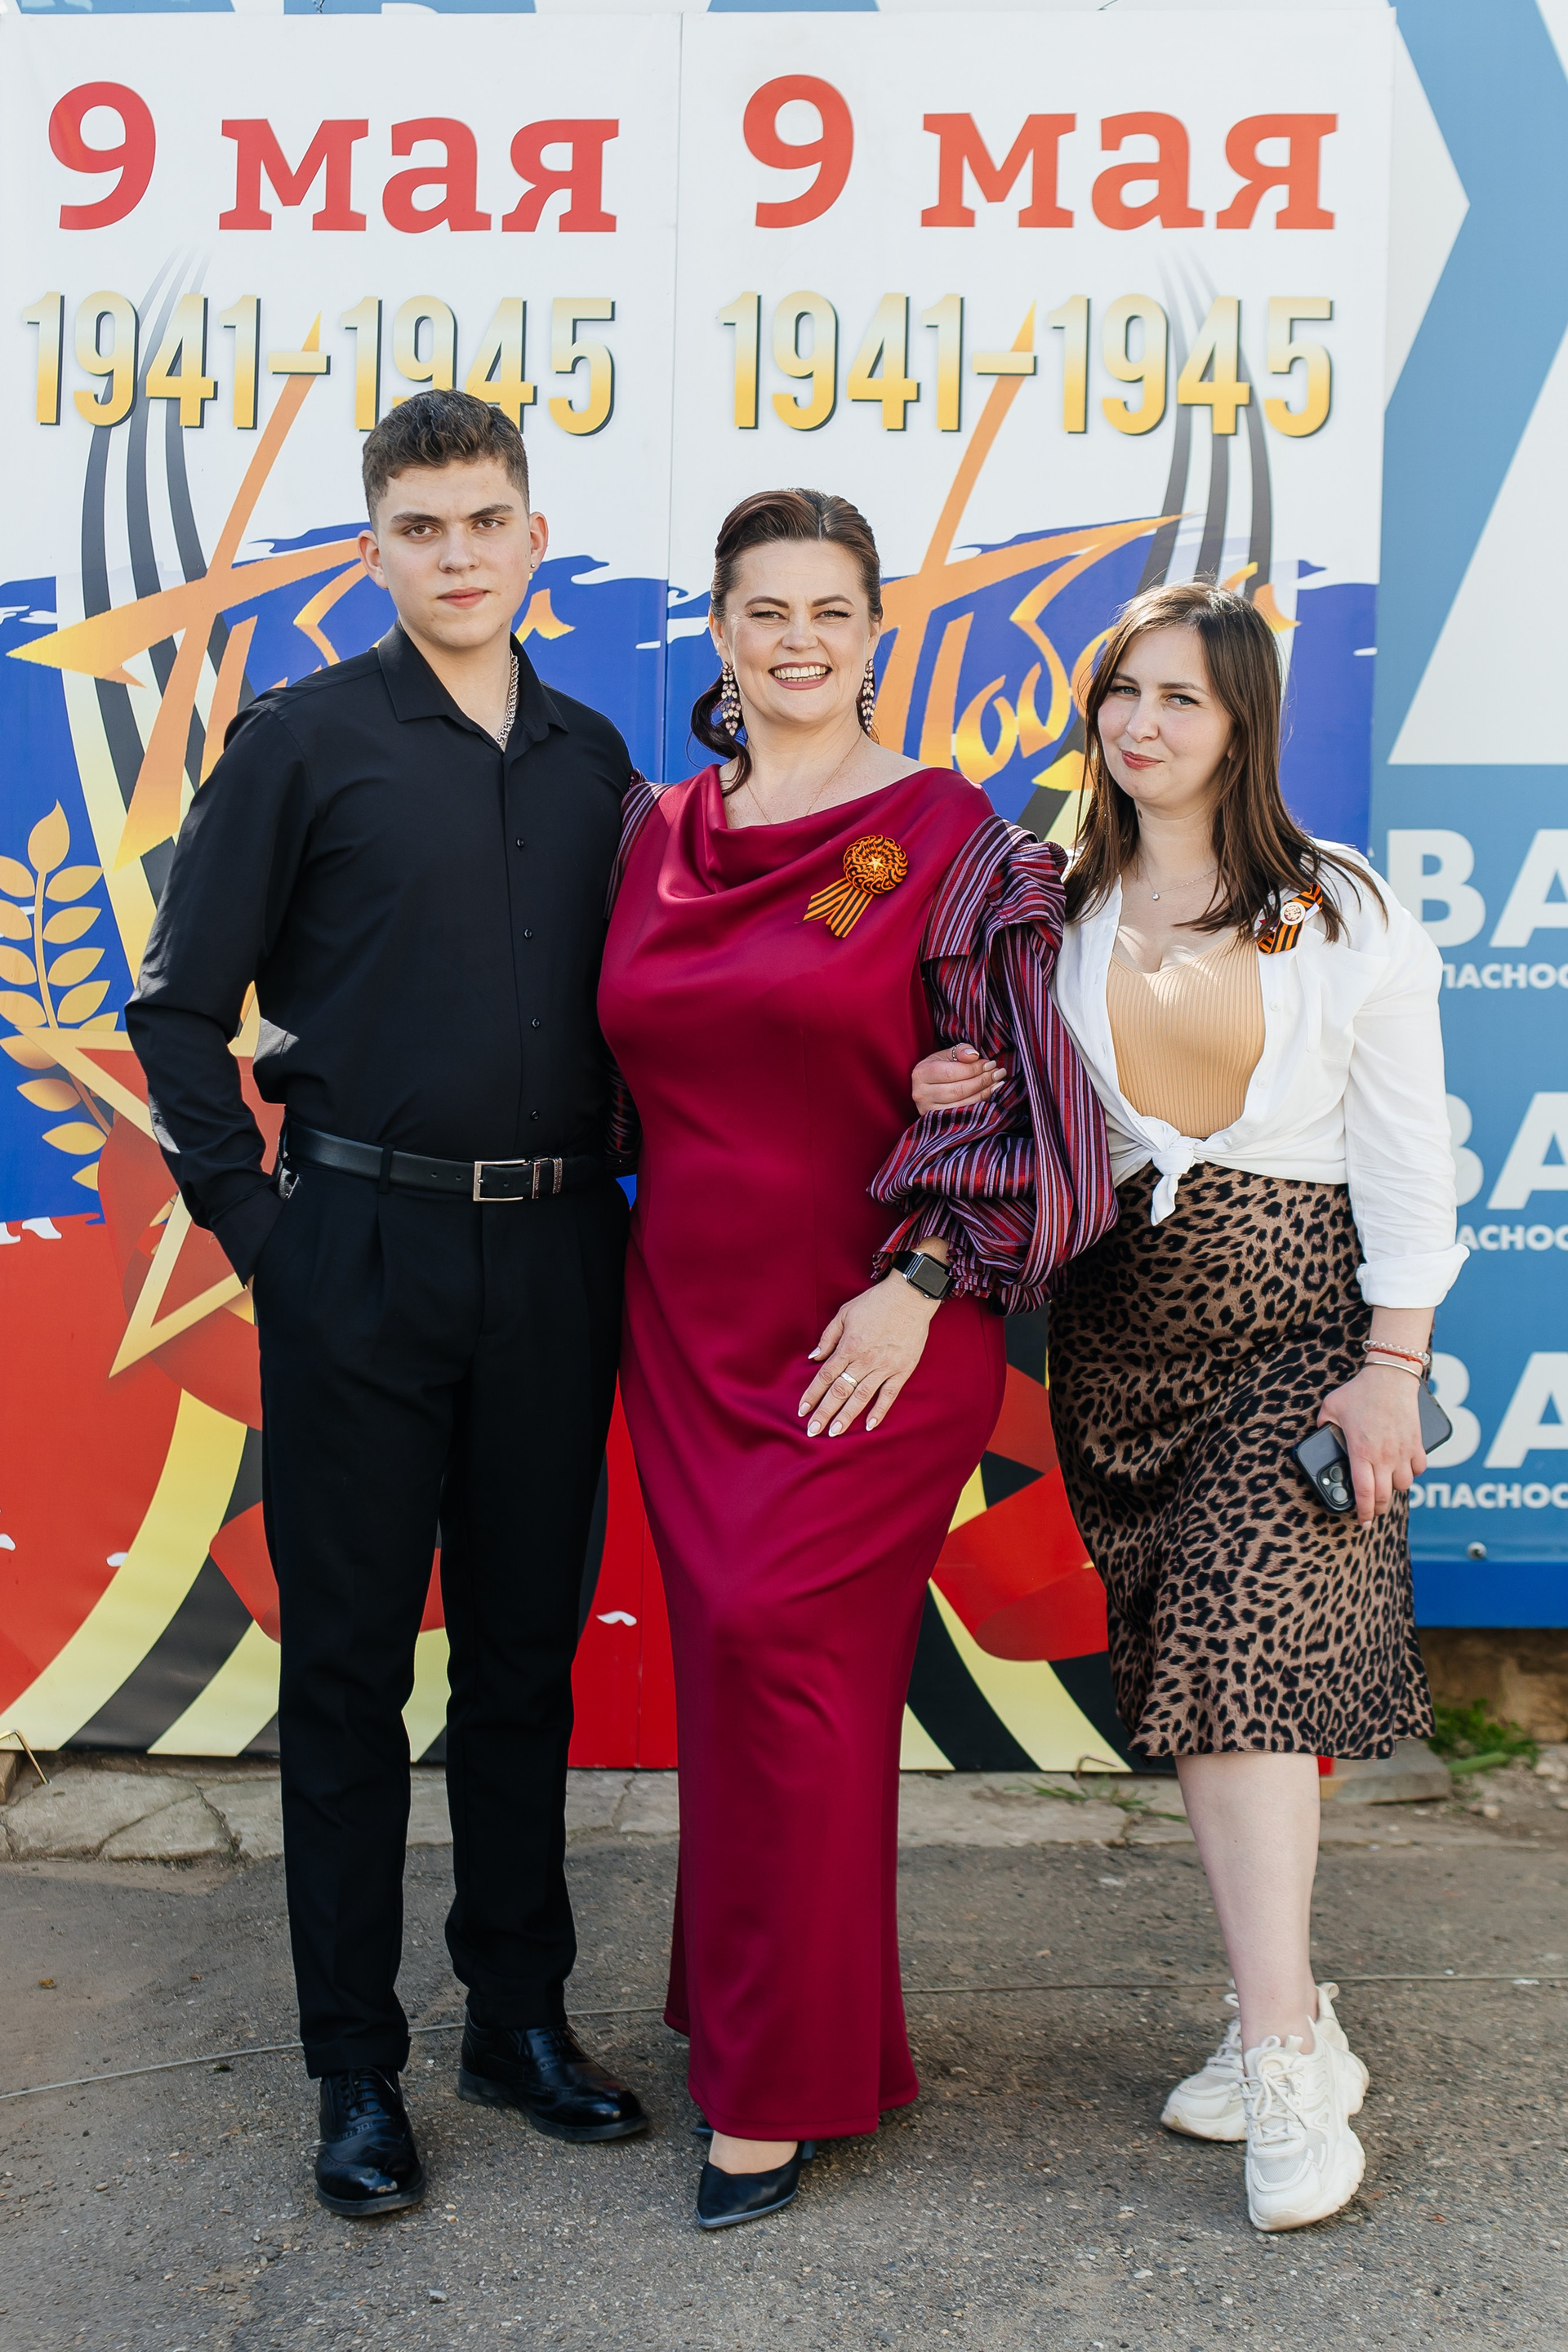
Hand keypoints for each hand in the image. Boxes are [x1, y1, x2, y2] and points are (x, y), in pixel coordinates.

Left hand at [798, 1274, 938, 1436]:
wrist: (909, 1297)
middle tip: (813, 1431)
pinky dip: (879, 1410)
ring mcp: (884, 1366)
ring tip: (835, 1432)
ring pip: (861, 1397)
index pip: (825, 1376)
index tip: (802, 1410)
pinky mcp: (902, 1370)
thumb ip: (828, 1337)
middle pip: (840, 1391)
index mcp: (848, 1346)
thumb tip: (814, 1357)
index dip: (812, 1394)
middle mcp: (864, 1360)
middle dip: (824, 1412)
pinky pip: (889, 1394)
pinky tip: (870, 1425)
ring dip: (847, 1416)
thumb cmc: (875, 1302)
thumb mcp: (844, 1313)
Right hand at [912, 1040, 1003, 1115]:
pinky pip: (963, 1114)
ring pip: (962, 1104)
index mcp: (921, 1073)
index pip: (951, 1073)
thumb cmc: (939, 1067)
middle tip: (998, 1073)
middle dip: (981, 1081)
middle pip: (958, 1090)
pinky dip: (979, 1104)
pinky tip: (990, 1094)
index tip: (990, 1064)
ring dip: (983, 1093)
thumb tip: (974, 1055)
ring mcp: (928, 1110)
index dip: (974, 1069)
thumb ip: (961, 1051)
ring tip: (997, 1082)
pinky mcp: (938, 1121)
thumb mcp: (946, 1054)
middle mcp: (921, 1094)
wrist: (928, 1085)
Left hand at [1316, 1364, 1426, 1523]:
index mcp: (1361, 1452)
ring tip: (1385, 1485)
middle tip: (1371, 1512)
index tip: (1361, 1522)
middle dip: (1376, 1509)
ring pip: (1404, 1485)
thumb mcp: (1331, 1408)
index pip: (1363, 1493)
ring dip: (1394, 1489)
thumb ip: (1323, 1426)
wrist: (1390, 1377)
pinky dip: (1412, 1473)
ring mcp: (1403, 1451)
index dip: (1362, 1512)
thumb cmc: (1360, 1392)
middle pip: (1384, 1496)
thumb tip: (1320, 1435)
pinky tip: (1403, 1469)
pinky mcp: (1416, 1444)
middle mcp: (1384, 1457)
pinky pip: (1419, 1469)